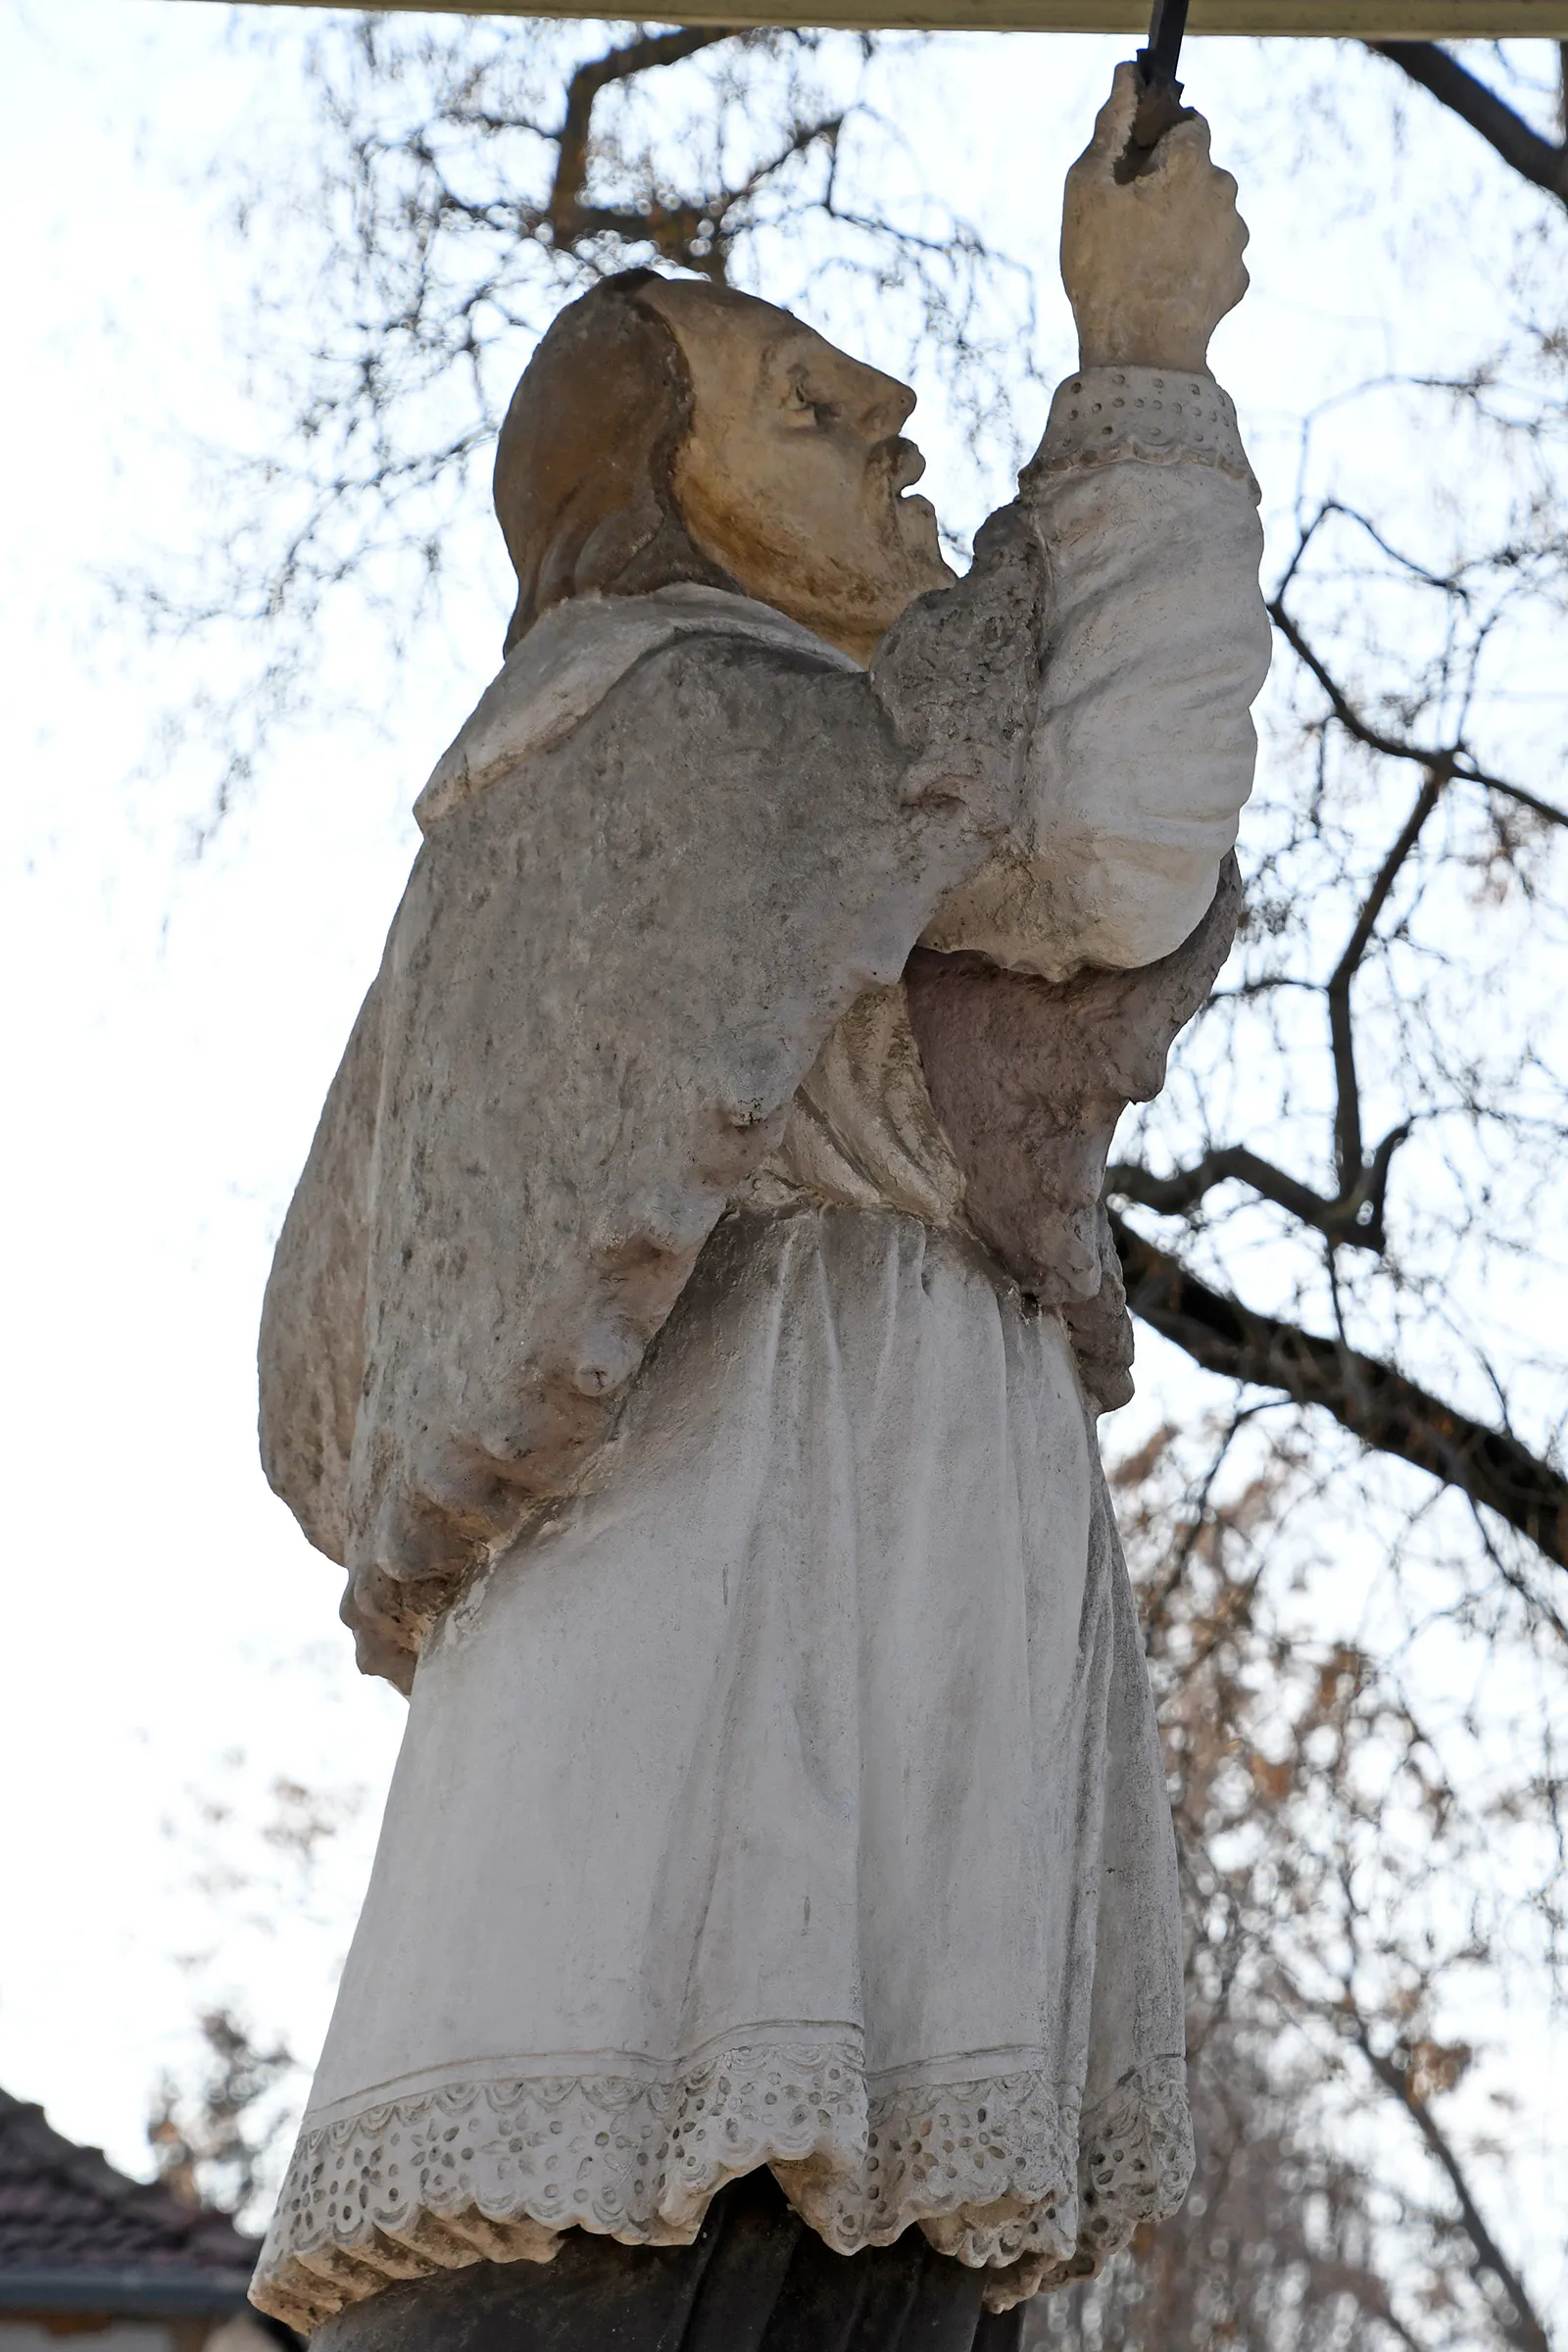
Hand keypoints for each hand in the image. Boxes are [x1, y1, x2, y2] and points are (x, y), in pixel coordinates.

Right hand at [1060, 60, 1249, 375]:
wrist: (1141, 355)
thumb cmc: (1105, 271)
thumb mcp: (1087, 191)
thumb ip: (1110, 127)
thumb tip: (1124, 80)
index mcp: (1192, 162)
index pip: (1190, 123)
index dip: (1160, 140)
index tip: (1133, 168)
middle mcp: (1226, 193)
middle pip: (1200, 172)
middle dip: (1170, 186)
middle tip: (1129, 223)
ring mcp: (1236, 239)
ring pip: (1209, 215)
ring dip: (1183, 226)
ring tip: (1144, 263)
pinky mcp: (1237, 280)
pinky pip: (1213, 258)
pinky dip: (1193, 265)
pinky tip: (1164, 288)